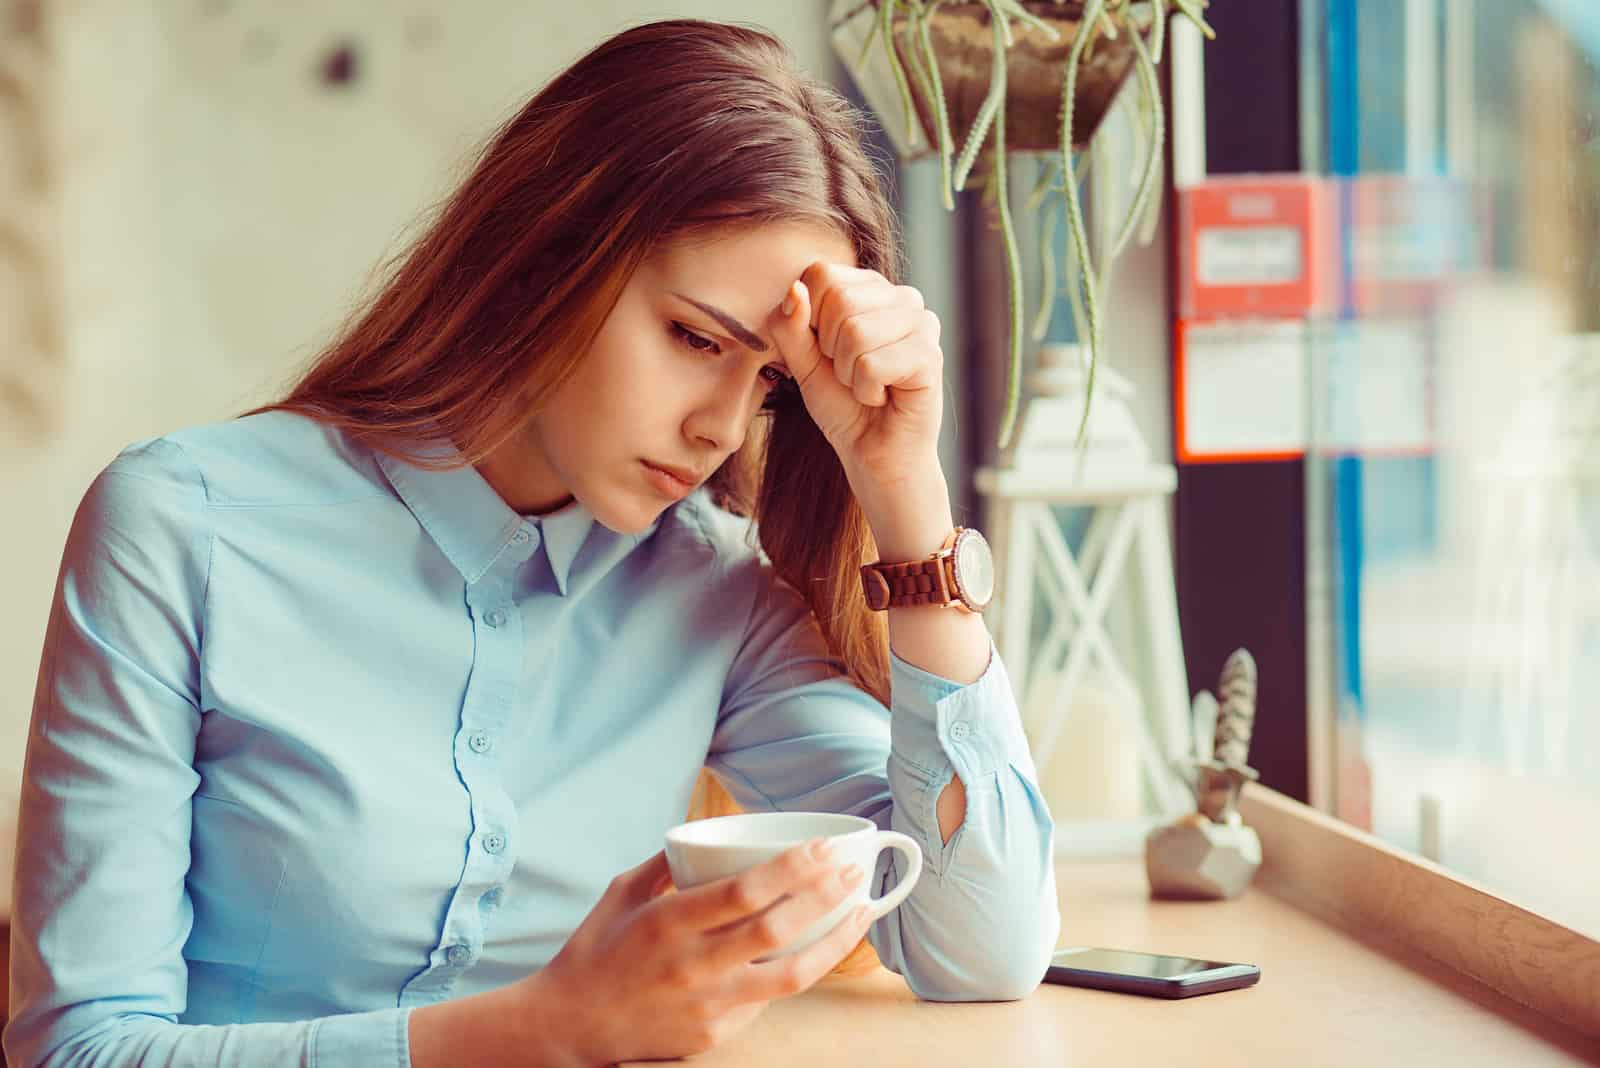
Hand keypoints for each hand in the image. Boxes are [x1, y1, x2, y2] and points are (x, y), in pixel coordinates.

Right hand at [522, 840, 873, 1065]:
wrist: (568, 1025)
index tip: (823, 848)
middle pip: (776, 929)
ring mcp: (706, 1004)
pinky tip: (818, 949)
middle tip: (852, 871)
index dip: (793, 868)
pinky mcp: (714, 1034)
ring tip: (861, 913)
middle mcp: (691, 965)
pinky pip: (766, 1000)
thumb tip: (706, 833)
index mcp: (667, 922)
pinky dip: (796, 972)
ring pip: (790, 975)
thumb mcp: (622, 892)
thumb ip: (667, 862)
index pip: (744, 891)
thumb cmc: (594, 950)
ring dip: (834, 941)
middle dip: (824, 895)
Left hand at [768, 263, 943, 490]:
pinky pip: (872, 364)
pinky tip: (884, 397)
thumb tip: (794, 289)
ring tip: (868, 385)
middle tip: (850, 372)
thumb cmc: (842, 405)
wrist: (874, 454)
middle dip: (830, 350)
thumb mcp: (802, 362)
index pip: (821, 273)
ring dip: (849, 374)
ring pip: (855, 332)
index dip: (808, 318)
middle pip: (838, 299)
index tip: (826, 350)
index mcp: (868, 288)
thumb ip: (790, 325)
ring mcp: (921, 322)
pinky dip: (867, 391)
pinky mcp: (930, 355)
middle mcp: (900, 296)